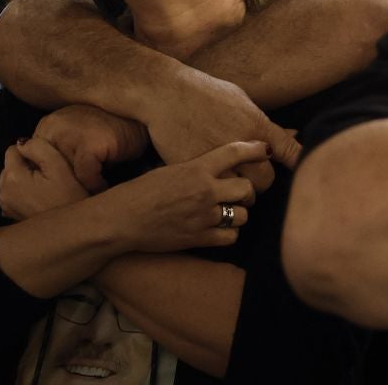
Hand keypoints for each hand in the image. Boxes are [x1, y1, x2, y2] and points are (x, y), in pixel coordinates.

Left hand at [0, 136, 90, 219]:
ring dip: (25, 180)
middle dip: (26, 167)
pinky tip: (40, 201)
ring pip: (12, 180)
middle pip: (10, 166)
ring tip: (45, 190)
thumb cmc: (70, 197)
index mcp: (12, 178)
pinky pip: (14, 195)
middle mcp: (2, 193)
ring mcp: (5, 208)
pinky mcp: (10, 217)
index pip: (12, 150)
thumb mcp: (59, 165)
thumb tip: (22, 143)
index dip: (31, 153)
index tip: (46, 165)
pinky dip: (23, 194)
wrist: (74, 232)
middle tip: (48, 178)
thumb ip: (38, 146)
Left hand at [35, 105, 147, 190]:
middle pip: (44, 170)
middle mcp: (52, 126)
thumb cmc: (108, 136)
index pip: (31, 163)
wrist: (139, 119)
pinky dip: (94, 185)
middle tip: (70, 200)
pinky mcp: (89, 142)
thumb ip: (57, 156)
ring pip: (63, 174)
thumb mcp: (75, 143)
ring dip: (76, 188)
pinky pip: (85, 174)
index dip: (44, 182)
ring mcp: (69, 132)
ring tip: (86, 196)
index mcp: (46, 127)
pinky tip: (103, 186)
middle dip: (58, 187)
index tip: (58, 195)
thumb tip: (39, 185)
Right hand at [103, 141, 264, 252]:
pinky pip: (231, 237)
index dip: (255, 149)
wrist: (122, 219)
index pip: (236, 152)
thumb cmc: (139, 191)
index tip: (264, 150)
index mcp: (196, 168)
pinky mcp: (200, 238)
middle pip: (248, 188)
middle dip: (246, 191)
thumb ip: (194, 167)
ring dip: (238, 213)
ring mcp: (205, 216)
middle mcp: (205, 191)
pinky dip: (229, 233)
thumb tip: (211, 164)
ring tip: (227, 211)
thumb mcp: (167, 168)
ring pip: (243, 214)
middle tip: (239, 192)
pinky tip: (219, 229)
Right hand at [142, 69, 299, 191]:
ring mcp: (216, 167)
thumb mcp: (239, 99)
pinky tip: (212, 195)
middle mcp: (239, 149)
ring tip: (229, 187)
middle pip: (265, 181)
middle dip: (258, 181)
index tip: (305, 169)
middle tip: (247, 175)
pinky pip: (218, 205)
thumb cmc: (202, 91)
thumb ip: (265, 123)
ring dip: (239, 196)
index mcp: (254, 127)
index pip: (290, 152)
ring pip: (242, 198)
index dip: (300, 163)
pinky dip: (219, 206)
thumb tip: (293, 133)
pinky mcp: (195, 181)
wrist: (162, 93)